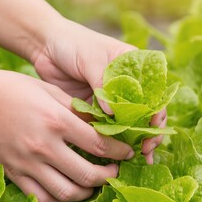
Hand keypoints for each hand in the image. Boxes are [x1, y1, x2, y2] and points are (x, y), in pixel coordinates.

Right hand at [0, 67, 134, 201]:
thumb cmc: (15, 89)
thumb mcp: (51, 92)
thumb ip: (78, 111)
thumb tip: (103, 125)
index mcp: (57, 121)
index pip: (99, 145)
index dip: (120, 153)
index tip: (128, 153)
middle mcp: (44, 145)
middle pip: (86, 175)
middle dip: (108, 177)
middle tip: (114, 172)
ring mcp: (27, 163)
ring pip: (65, 194)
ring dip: (86, 193)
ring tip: (93, 184)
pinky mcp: (13, 172)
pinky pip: (40, 198)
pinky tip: (67, 192)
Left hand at [33, 18, 165, 162]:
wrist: (44, 45)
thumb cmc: (72, 42)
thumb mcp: (91, 59)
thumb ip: (103, 84)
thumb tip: (112, 114)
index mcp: (133, 67)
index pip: (153, 92)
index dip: (157, 113)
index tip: (153, 130)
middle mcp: (126, 84)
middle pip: (143, 112)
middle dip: (147, 132)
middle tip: (146, 151)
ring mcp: (110, 98)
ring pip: (126, 123)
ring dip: (131, 140)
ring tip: (136, 158)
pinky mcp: (94, 108)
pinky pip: (105, 126)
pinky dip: (110, 139)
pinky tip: (113, 153)